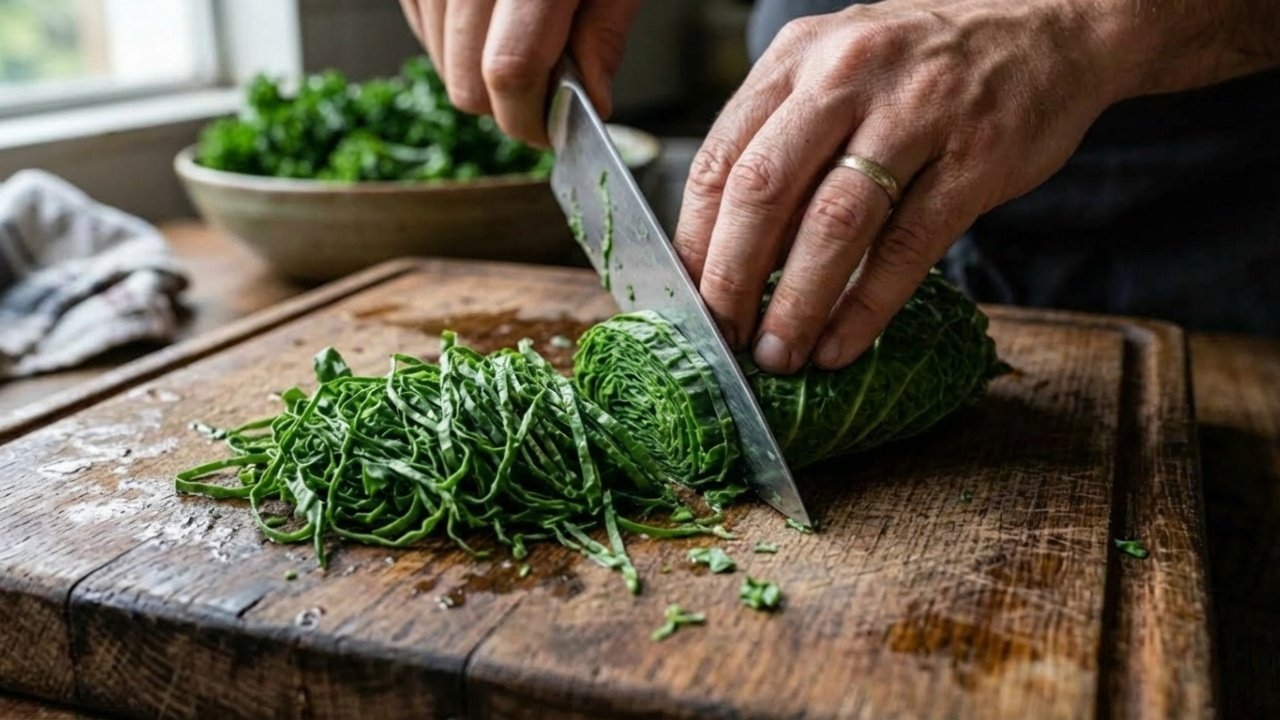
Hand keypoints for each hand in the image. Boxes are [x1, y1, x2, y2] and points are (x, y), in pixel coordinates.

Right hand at [398, 0, 642, 145]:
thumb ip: (603, 31)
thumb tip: (591, 100)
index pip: (509, 72)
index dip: (529, 119)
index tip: (551, 132)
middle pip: (465, 80)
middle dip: (507, 107)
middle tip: (544, 96)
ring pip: (437, 59)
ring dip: (478, 73)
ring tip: (522, 44)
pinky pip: (419, 23)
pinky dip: (452, 38)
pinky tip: (488, 20)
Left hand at [673, 0, 1120, 373]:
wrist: (1051, 28)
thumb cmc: (924, 66)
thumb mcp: (838, 71)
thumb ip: (783, 141)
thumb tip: (730, 250)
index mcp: (798, 58)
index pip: (721, 158)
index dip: (696, 239)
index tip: (687, 297)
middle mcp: (848, 76)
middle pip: (764, 190)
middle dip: (732, 278)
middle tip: (723, 335)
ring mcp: (915, 114)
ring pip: (834, 222)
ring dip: (796, 301)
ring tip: (779, 354)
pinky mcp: (975, 159)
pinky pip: (907, 247)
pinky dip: (866, 306)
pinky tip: (841, 344)